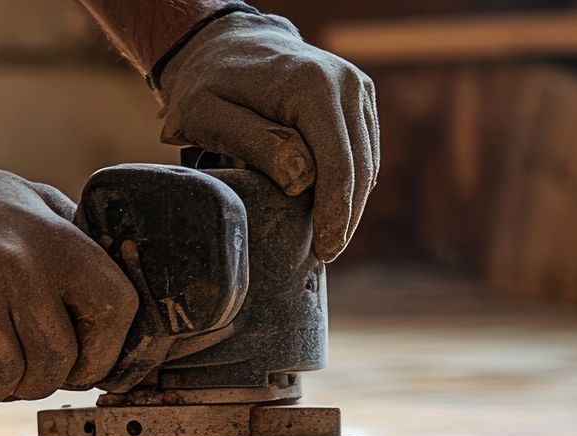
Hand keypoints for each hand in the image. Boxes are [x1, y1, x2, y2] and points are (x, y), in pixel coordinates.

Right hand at [0, 164, 139, 405]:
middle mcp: (21, 268)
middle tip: (18, 370)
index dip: (104, 353)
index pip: (115, 310)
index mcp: (57, 241)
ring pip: (6, 380)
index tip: (82, 365)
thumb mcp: (32, 203)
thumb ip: (74, 238)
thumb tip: (117, 294)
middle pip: (55, 363)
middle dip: (37, 380)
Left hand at [156, 12, 378, 262]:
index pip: (338, 163)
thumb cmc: (208, 81)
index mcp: (312, 86)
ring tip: (328, 237)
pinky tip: (332, 207)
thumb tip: (302, 180)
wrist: (225, 41)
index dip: (334, 212)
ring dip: (352, 202)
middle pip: (360, 166)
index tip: (324, 248)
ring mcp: (357, 88)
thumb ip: (254, 142)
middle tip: (326, 253)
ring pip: (368, 161)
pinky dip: (352, 181)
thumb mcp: (208, 113)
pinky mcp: (358, 97)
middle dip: (346, 216)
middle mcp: (345, 84)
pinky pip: (364, 149)